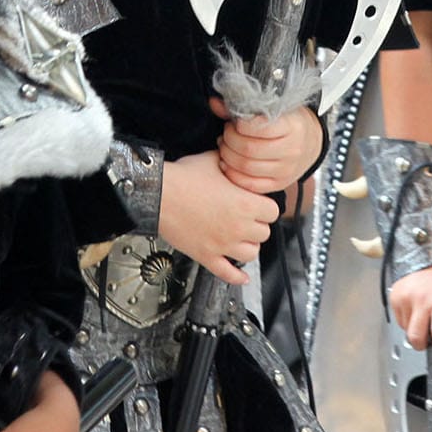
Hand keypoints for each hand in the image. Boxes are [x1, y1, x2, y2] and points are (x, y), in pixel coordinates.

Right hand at [158, 151, 279, 285]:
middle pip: (264, 233)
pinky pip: (227, 273)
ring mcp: (222, 245)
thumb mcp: (212, 160)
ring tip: (242, 238)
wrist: (158, 194)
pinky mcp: (206, 256)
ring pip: (251, 254)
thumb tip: (233, 155)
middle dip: (257, 225)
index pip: (273, 212)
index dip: (266, 206)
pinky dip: (236, 276)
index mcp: (244, 204)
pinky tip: (242, 276)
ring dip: (249, 246)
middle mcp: (237, 227)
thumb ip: (229, 160)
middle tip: (247, 218)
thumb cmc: (183, 178)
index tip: (258, 203)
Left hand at [211, 98, 321, 194]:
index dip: (240, 124)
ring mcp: (286, 170)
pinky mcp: (279, 185)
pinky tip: (227, 163)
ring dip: (228, 156)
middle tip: (226, 134)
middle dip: (230, 140)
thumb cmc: (287, 122)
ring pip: (247, 167)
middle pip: (249, 149)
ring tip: (225, 146)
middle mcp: (292, 151)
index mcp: (292, 127)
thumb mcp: (273, 109)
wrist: (310, 143)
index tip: (235, 121)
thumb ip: (242, 107)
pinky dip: (233, 175)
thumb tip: (214, 103)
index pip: (259, 127)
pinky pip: (250, 185)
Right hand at [388, 257, 431, 351]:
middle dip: (424, 345)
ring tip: (425, 318)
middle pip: (417, 338)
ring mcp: (406, 298)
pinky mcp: (395, 296)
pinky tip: (416, 310)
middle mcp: (422, 299)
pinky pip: (399, 320)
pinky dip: (408, 320)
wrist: (429, 250)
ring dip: (416, 331)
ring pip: (407, 330)